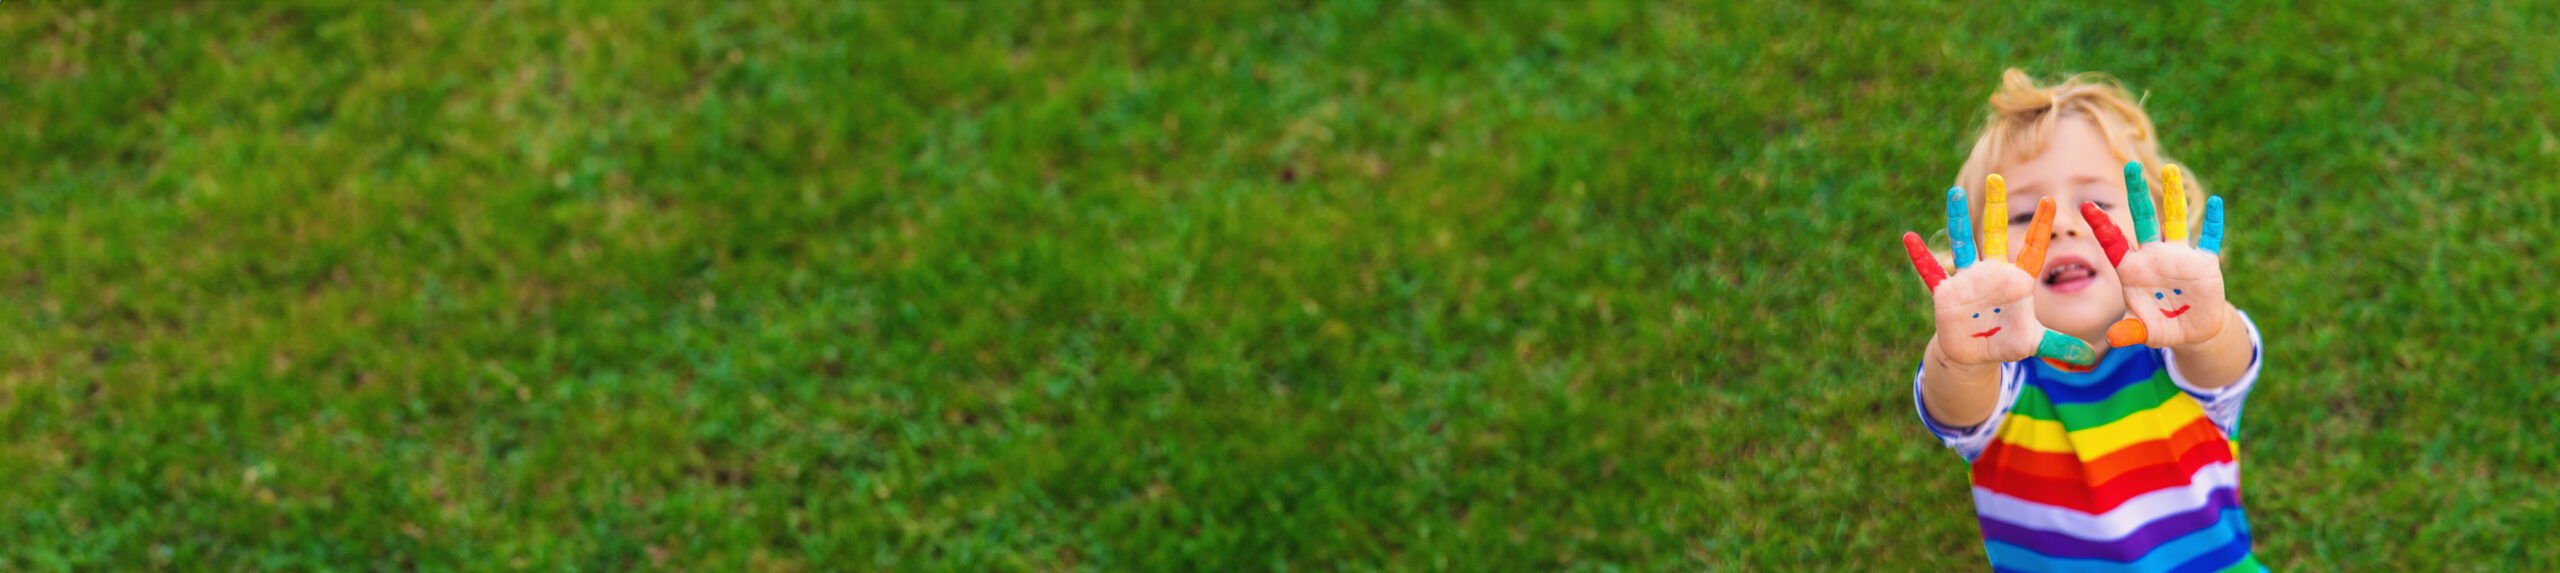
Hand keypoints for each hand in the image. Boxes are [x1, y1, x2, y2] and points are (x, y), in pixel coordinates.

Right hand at [1902, 177, 2097, 364]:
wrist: (1974, 353)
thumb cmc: (2006, 341)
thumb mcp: (2034, 343)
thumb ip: (2059, 345)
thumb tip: (2088, 357)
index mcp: (2017, 281)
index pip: (2032, 249)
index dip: (2041, 227)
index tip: (2050, 201)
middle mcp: (1992, 273)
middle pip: (1994, 233)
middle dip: (1995, 206)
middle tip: (1997, 178)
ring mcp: (1967, 280)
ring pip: (1962, 243)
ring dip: (1956, 219)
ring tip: (1953, 193)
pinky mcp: (1946, 293)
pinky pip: (1931, 271)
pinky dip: (1920, 256)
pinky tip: (1908, 237)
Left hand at [2085, 162, 2229, 348]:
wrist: (2192, 331)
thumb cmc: (2161, 326)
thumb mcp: (2144, 332)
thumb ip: (2129, 332)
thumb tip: (2112, 340)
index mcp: (2132, 269)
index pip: (2113, 242)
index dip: (2100, 225)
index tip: (2084, 205)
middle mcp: (2154, 256)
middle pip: (2143, 219)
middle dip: (2137, 194)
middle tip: (2129, 166)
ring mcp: (2180, 256)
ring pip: (2176, 220)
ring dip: (2175, 196)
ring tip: (2170, 169)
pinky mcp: (2205, 263)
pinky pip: (2211, 239)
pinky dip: (2214, 222)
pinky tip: (2217, 203)